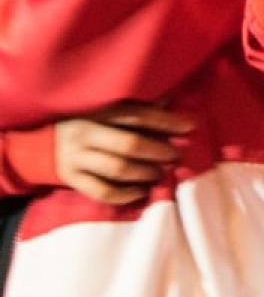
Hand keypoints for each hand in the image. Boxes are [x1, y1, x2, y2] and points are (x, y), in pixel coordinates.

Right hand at [54, 102, 194, 205]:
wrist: (39, 141)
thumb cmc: (84, 120)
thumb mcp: (104, 107)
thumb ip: (134, 108)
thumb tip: (172, 103)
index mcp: (97, 109)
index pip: (138, 115)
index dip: (166, 121)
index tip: (191, 126)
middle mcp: (85, 132)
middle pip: (130, 144)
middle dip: (159, 151)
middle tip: (175, 155)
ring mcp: (76, 157)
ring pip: (117, 169)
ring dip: (145, 173)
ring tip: (161, 173)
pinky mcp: (71, 178)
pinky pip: (102, 191)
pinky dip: (125, 194)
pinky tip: (142, 191)